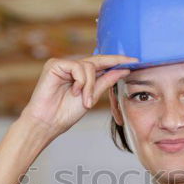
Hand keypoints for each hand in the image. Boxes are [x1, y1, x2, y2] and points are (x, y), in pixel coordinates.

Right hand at [19, 54, 137, 134]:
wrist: (48, 122)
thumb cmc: (65, 113)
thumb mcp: (92, 97)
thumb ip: (105, 82)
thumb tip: (122, 70)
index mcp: (82, 76)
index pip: (102, 64)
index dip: (117, 62)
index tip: (135, 61)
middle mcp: (73, 68)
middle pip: (98, 60)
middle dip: (115, 62)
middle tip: (132, 62)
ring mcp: (64, 65)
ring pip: (89, 66)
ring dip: (90, 85)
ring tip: (85, 100)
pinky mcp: (55, 64)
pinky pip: (77, 67)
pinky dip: (81, 81)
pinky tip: (75, 92)